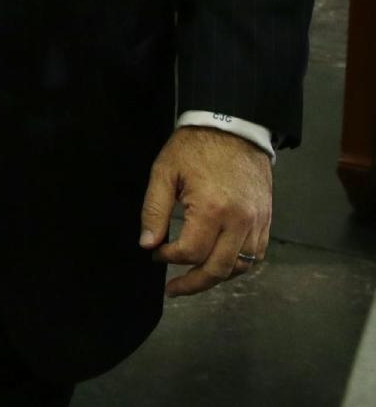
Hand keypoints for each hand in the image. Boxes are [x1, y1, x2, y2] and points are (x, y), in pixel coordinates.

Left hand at [139, 127, 271, 296]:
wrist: (233, 125)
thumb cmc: (195, 145)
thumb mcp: (165, 171)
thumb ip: (154, 209)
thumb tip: (147, 244)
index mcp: (212, 209)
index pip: (190, 252)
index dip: (169, 257)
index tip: (156, 252)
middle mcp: (239, 221)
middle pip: (218, 269)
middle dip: (193, 284)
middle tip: (174, 288)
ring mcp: (257, 222)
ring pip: (240, 267)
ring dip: (216, 276)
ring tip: (194, 277)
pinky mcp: (266, 218)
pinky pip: (256, 255)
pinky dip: (237, 264)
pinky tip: (219, 262)